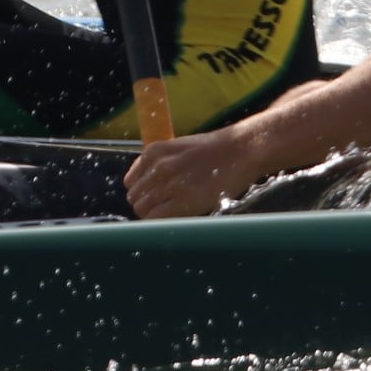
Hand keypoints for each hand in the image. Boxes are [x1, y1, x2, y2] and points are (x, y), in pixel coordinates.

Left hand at [123, 123, 272, 217]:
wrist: (240, 150)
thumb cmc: (213, 150)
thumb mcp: (178, 149)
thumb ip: (159, 165)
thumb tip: (146, 189)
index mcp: (154, 152)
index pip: (131, 182)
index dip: (142, 191)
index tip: (154, 195)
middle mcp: (158, 167)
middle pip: (135, 197)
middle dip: (147, 203)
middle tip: (165, 205)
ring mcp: (170, 184)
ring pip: (142, 210)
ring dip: (154, 214)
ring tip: (173, 210)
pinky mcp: (183, 201)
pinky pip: (156, 219)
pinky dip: (161, 222)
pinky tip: (176, 216)